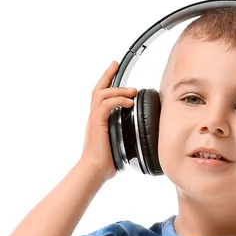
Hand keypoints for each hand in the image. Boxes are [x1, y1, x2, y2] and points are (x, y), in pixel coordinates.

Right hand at [78, 61, 136, 182]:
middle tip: (115, 64)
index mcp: (98, 120)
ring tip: (132, 91)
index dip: (107, 81)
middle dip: (107, 75)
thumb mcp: (120, 143)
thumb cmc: (107, 161)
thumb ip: (127, 133)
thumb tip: (141, 133)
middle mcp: (94, 117)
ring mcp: (94, 120)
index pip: (101, 96)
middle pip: (98, 89)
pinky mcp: (97, 124)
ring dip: (118, 89)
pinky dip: (118, 100)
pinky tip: (129, 102)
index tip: (114, 70)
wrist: (94, 170)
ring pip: (102, 94)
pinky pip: (106, 105)